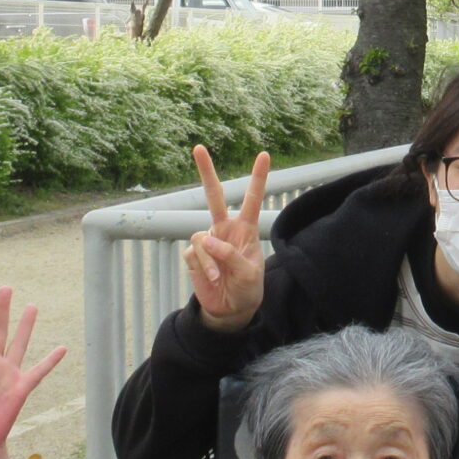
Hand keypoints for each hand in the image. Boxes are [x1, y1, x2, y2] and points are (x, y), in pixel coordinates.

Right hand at [185, 147, 268, 332]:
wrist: (230, 310)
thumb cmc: (247, 289)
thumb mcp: (249, 274)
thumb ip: (231, 254)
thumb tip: (205, 238)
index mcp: (245, 229)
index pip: (253, 199)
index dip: (258, 177)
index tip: (264, 155)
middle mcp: (225, 229)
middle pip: (214, 196)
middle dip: (206, 172)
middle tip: (198, 147)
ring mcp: (208, 241)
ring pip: (201, 236)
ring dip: (211, 259)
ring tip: (220, 278)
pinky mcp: (194, 254)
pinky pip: (195, 254)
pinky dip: (204, 268)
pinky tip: (212, 280)